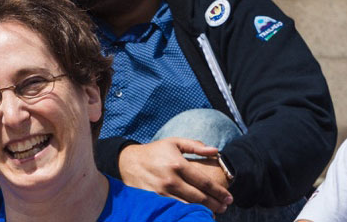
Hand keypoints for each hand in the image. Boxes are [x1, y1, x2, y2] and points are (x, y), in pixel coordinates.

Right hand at [118, 137, 233, 212]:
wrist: (127, 162)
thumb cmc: (154, 151)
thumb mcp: (173, 143)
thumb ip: (195, 146)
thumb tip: (215, 151)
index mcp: (178, 165)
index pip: (204, 183)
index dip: (219, 192)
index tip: (229, 197)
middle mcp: (171, 180)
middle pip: (199, 197)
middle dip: (215, 203)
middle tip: (225, 206)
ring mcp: (162, 192)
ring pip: (188, 206)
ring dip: (204, 211)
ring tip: (213, 212)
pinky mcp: (154, 200)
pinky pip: (175, 209)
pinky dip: (187, 212)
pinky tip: (194, 213)